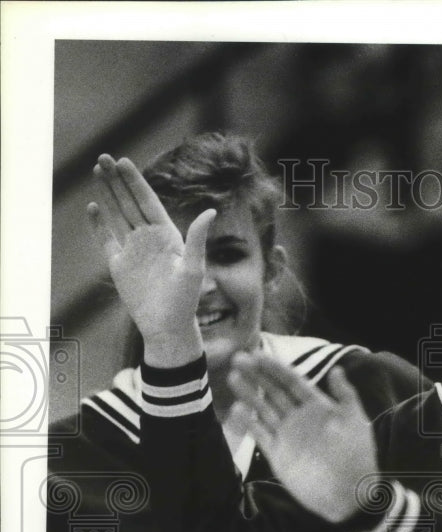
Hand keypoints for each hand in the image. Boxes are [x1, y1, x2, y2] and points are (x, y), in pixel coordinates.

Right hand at [89, 154, 215, 366]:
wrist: (167, 326)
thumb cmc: (186, 299)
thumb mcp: (193, 267)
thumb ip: (197, 238)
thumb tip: (211, 210)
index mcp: (167, 234)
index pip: (148, 201)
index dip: (135, 181)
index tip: (124, 161)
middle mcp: (149, 237)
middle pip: (129, 202)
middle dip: (117, 180)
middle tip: (104, 157)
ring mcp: (132, 249)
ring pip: (117, 214)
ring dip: (107, 194)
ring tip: (98, 171)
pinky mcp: (118, 264)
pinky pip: (106, 238)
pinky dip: (98, 223)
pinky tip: (93, 206)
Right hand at [228, 353, 377, 522]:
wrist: (349, 493)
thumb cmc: (356, 455)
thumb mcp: (354, 421)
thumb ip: (345, 395)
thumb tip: (337, 369)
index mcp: (318, 406)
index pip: (292, 382)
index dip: (275, 368)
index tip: (257, 354)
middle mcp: (299, 417)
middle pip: (273, 392)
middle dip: (256, 376)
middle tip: (237, 360)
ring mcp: (287, 435)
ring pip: (263, 409)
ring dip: (249, 394)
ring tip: (233, 379)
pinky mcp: (277, 454)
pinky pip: (260, 434)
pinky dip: (248, 422)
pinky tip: (236, 409)